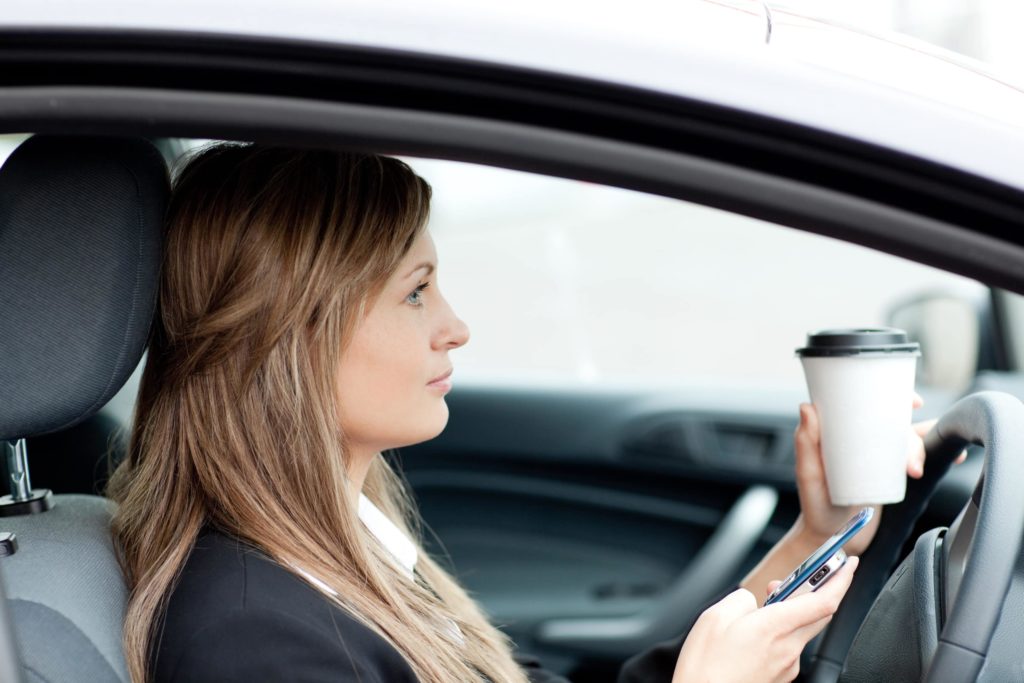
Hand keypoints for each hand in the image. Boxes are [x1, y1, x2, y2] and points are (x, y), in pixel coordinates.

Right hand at [673, 557, 858, 682]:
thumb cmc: (706, 666)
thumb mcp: (714, 616)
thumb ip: (741, 599)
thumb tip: (752, 600)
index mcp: (774, 627)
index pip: (823, 600)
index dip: (841, 579)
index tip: (848, 564)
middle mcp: (788, 649)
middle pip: (820, 614)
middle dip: (819, 590)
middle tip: (809, 575)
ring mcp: (787, 666)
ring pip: (801, 629)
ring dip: (793, 612)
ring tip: (767, 604)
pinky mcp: (781, 677)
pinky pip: (789, 646)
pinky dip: (781, 632)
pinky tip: (758, 632)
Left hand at [792, 394, 965, 555]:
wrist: (831, 539)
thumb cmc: (814, 505)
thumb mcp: (808, 474)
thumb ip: (806, 444)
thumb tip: (807, 406)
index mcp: (842, 433)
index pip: (869, 403)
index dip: (893, 396)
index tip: (912, 402)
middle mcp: (862, 440)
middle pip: (896, 424)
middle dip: (911, 438)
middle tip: (910, 464)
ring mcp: (879, 458)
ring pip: (911, 441)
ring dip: (925, 448)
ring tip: (918, 470)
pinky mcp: (892, 475)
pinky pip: (917, 459)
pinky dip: (939, 456)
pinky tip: (955, 457)